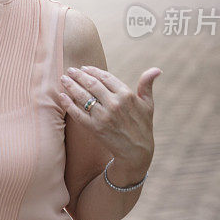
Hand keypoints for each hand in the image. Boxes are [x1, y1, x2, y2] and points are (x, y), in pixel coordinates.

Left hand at [59, 65, 160, 182]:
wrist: (137, 152)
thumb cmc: (143, 126)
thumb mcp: (148, 105)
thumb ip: (147, 85)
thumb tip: (157, 69)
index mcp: (127, 95)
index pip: (105, 77)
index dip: (93, 71)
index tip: (84, 67)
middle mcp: (114, 104)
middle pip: (91, 84)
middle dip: (78, 75)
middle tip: (70, 70)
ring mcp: (103, 116)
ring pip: (83, 97)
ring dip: (71, 86)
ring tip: (63, 79)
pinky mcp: (95, 128)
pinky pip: (78, 114)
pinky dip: (68, 104)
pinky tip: (62, 96)